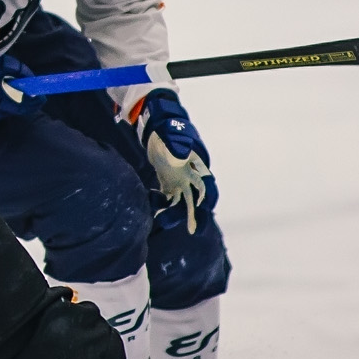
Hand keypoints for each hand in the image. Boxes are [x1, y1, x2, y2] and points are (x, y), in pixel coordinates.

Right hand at [0, 32, 34, 131]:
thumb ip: (12, 70)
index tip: (40, 96)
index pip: (21, 99)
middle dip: (25, 103)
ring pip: (5, 114)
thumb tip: (29, 79)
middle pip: (16, 109)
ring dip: (10, 106)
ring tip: (7, 97)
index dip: (33, 98)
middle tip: (30, 99)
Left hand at [138, 90, 216, 233]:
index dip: (205, 199)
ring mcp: (178, 178)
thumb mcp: (174, 138)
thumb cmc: (170, 131)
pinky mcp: (167, 179)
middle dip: (192, 212)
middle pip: (193, 197)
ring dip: (175, 211)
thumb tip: (181, 156)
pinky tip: (154, 206)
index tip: (202, 210)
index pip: (204, 186)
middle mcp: (189, 175)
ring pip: (180, 199)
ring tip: (166, 222)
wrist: (159, 127)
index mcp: (195, 167)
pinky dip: (163, 202)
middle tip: (192, 230)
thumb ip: (178, 146)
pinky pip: (167, 195)